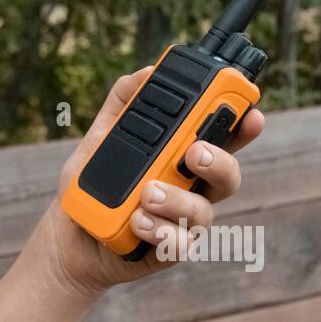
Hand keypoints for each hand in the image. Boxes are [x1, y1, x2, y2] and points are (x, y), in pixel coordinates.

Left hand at [40, 65, 263, 297]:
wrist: (69, 232)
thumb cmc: (93, 180)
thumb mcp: (102, 133)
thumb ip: (124, 101)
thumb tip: (146, 73)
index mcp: (184, 155)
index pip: (223, 137)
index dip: (243, 125)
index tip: (251, 113)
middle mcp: (193, 187)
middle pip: (229, 175)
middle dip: (220, 162)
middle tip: (195, 152)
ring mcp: (183, 219)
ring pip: (203, 211)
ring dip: (178, 199)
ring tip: (148, 193)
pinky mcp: (169, 248)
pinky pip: (179, 244)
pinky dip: (160, 232)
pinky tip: (138, 221)